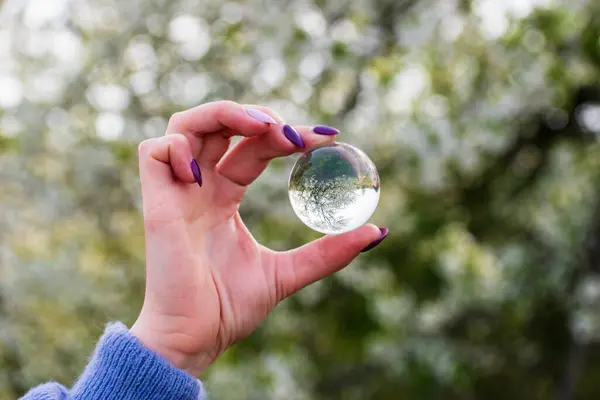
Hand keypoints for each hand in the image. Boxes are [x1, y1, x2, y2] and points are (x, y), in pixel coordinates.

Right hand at [130, 101, 387, 375]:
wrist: (194, 339)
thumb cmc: (228, 308)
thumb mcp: (288, 273)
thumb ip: (327, 252)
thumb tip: (378, 232)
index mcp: (225, 197)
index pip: (254, 148)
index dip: (286, 136)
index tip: (328, 138)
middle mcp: (201, 187)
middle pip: (222, 126)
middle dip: (259, 118)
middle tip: (294, 134)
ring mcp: (177, 192)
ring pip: (186, 125)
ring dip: (224, 114)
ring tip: (263, 127)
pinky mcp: (156, 203)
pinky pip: (153, 152)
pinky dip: (179, 146)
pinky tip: (207, 171)